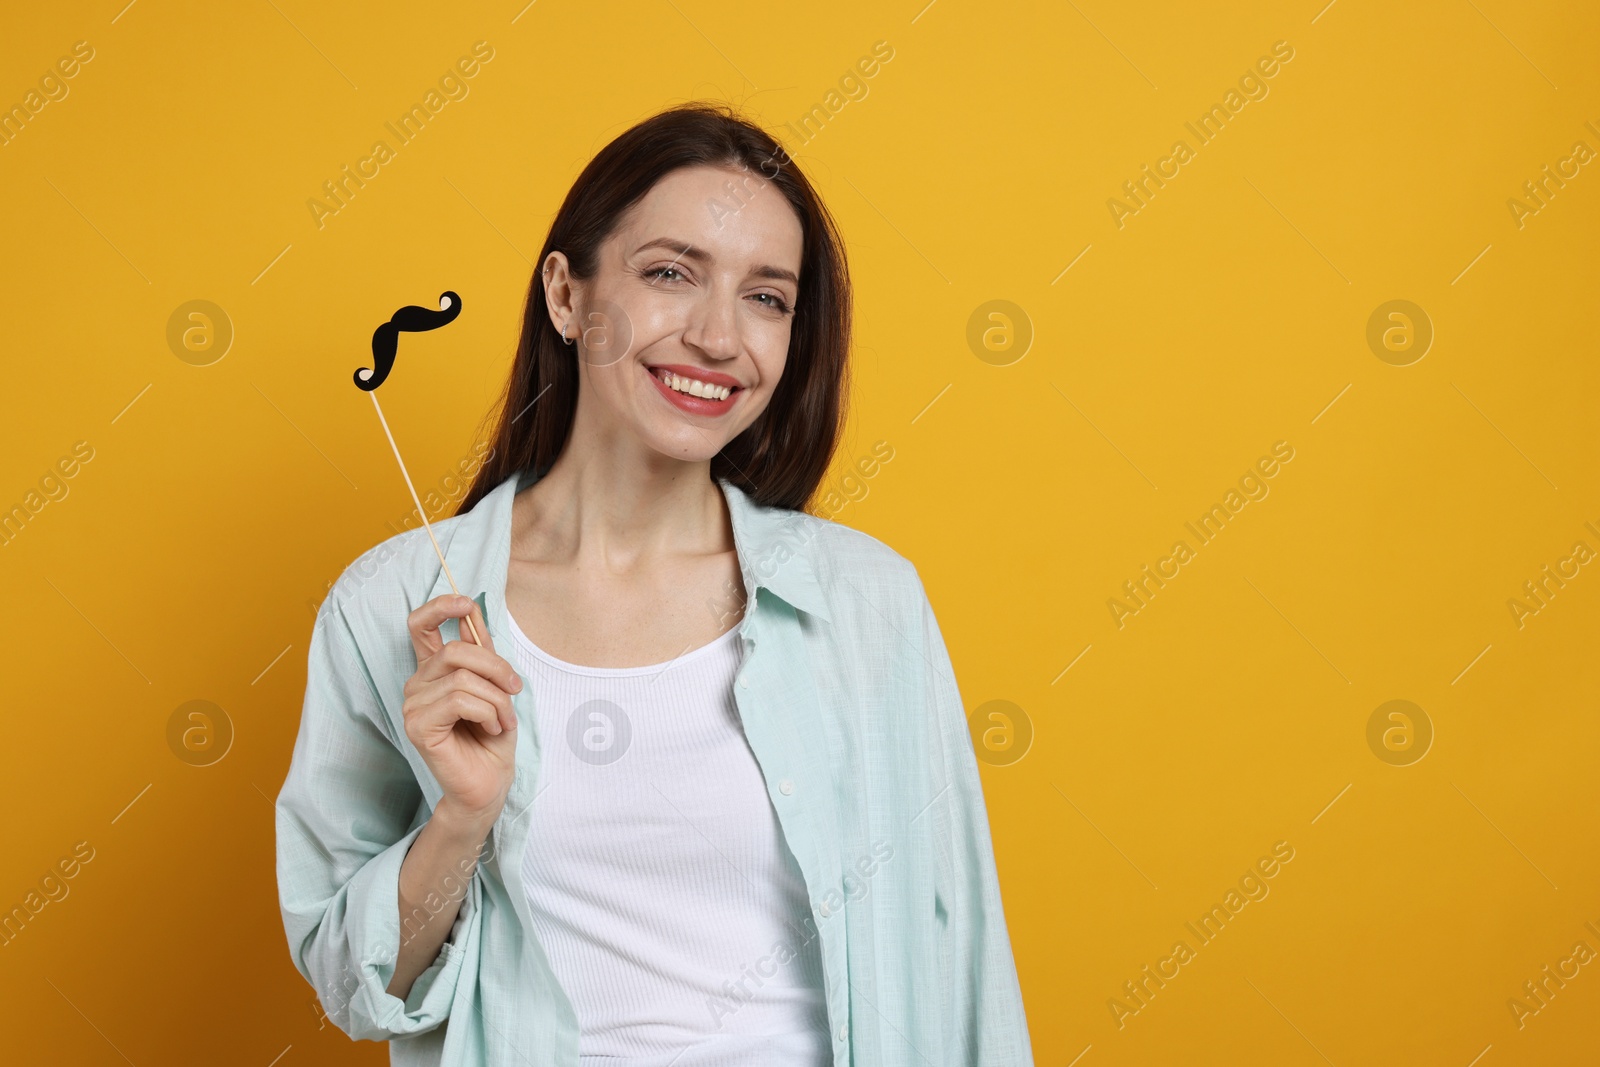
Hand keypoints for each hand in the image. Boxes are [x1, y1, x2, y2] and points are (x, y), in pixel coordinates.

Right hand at [402, 594, 521, 827]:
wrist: (490, 782)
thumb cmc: (492, 737)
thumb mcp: (496, 686)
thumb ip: (482, 650)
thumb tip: (474, 611)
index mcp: (434, 670)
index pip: (420, 624)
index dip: (440, 606)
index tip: (467, 604)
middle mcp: (418, 683)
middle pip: (457, 650)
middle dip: (497, 668)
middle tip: (514, 691)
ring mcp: (413, 705)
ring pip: (464, 678)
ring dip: (497, 699)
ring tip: (502, 720)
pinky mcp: (418, 726)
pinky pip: (460, 700)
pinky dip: (487, 712)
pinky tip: (490, 728)